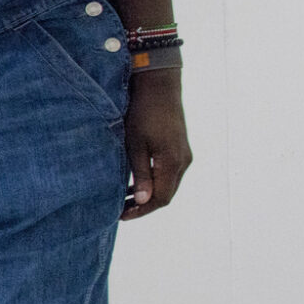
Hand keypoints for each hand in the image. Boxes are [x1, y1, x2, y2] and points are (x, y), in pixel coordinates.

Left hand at [120, 72, 189, 219]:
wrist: (159, 88)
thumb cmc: (142, 114)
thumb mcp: (135, 145)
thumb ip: (141, 174)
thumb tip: (143, 201)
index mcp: (172, 162)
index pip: (161, 198)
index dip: (141, 210)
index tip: (121, 215)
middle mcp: (183, 162)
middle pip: (166, 194)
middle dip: (144, 205)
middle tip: (120, 211)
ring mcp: (184, 155)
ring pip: (168, 185)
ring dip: (148, 194)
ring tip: (124, 200)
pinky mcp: (180, 149)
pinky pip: (169, 174)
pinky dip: (153, 182)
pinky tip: (135, 184)